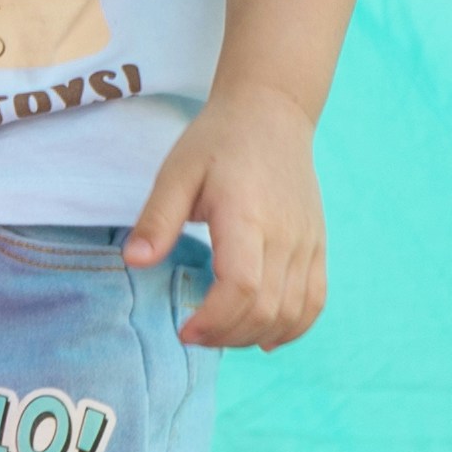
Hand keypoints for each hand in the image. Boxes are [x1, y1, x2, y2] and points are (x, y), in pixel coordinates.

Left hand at [128, 86, 324, 348]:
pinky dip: (293, 328)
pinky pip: (316, 301)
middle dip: (227, 335)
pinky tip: (264, 337)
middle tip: (194, 334)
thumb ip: (157, 218)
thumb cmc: (218, 141)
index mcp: (247, 216)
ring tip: (222, 333)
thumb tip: (134, 261)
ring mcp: (307, 242)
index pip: (242, 286)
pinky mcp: (318, 245)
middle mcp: (285, 234)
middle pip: (267, 308)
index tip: (184, 330)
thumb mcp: (177, 172)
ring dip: (255, 336)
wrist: (272, 114)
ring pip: (292, 312)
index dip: (213, 320)